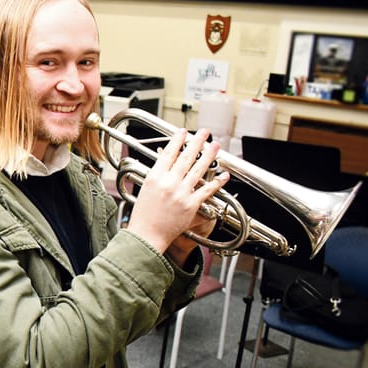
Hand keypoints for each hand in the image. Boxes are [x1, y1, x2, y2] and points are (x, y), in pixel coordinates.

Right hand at [126, 127, 228, 255]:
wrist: (147, 235)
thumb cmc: (144, 216)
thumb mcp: (145, 190)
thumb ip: (157, 177)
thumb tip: (167, 165)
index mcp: (155, 177)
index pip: (168, 153)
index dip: (177, 140)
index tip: (183, 132)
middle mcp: (168, 183)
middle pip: (186, 157)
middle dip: (197, 142)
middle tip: (204, 132)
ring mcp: (181, 193)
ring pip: (198, 169)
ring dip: (209, 155)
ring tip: (215, 145)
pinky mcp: (191, 205)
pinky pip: (207, 190)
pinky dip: (217, 182)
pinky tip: (223, 175)